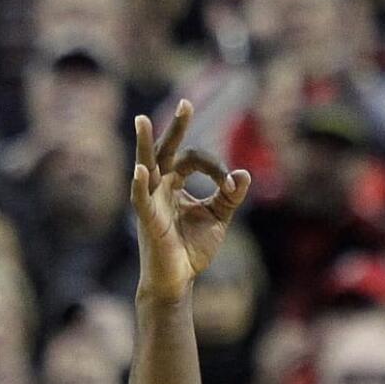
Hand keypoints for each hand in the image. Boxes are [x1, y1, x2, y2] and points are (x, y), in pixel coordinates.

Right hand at [130, 101, 251, 303]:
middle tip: (186, 103)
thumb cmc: (193, 248)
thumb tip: (243, 173)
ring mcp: (151, 201)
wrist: (179, 279)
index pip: (193, 160)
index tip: (230, 185)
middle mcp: (160, 187)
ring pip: (147, 167)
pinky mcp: (148, 220)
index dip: (216, 168)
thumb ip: (231, 196)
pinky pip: (141, 199)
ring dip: (146, 145)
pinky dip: (141, 185)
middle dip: (176, 128)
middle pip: (167, 151)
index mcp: (175, 184)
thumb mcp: (219, 218)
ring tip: (143, 121)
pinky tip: (142, 171)